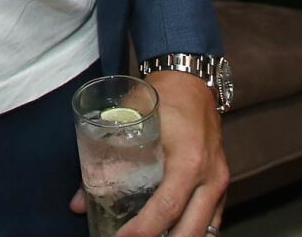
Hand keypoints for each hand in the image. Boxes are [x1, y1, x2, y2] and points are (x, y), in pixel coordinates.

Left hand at [72, 71, 227, 235]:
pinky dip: (194, 232)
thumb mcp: (131, 121)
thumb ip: (106, 160)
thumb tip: (79, 201)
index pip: (166, 208)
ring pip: (206, 231)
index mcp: (188, 160)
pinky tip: (173, 233)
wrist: (191, 79)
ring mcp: (220, 181)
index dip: (144, 231)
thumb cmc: (161, 96)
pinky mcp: (222, 183)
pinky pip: (212, 220)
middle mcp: (210, 176)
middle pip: (191, 231)